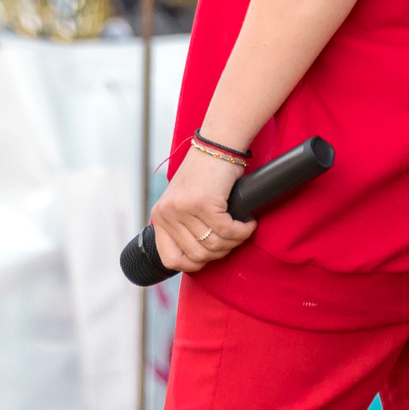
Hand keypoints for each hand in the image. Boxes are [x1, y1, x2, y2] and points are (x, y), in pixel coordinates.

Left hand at [148, 144, 254, 274]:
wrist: (218, 145)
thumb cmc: (206, 173)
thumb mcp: (184, 202)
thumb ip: (184, 227)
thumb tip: (199, 257)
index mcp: (160, 216)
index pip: (171, 259)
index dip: (193, 264)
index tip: (210, 256)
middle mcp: (167, 214)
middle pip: (197, 257)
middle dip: (220, 252)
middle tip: (232, 238)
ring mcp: (183, 209)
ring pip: (214, 246)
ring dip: (234, 241)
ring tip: (242, 229)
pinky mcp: (203, 203)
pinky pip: (227, 231)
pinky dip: (243, 230)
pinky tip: (248, 223)